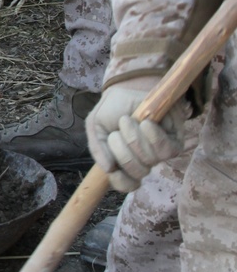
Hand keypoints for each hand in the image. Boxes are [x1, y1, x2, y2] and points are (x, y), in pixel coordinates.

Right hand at [85, 77, 187, 191]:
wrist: (129, 87)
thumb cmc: (113, 108)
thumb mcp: (96, 127)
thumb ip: (97, 148)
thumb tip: (108, 169)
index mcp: (123, 161)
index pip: (126, 184)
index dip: (121, 181)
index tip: (113, 168)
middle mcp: (143, 160)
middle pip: (137, 171)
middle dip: (123, 151)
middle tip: (117, 131)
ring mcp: (159, 152)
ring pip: (150, 160)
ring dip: (135, 138)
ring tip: (129, 120)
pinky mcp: (174, 141)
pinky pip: (166, 150)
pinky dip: (154, 136)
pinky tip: (147, 123)